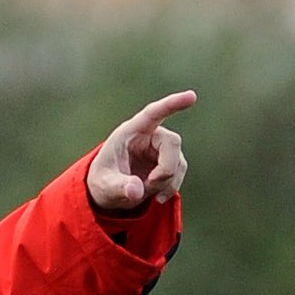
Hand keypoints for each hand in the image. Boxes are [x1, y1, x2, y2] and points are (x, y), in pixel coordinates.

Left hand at [87, 91, 194, 216]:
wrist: (109, 191)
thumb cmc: (103, 181)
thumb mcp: (104, 186)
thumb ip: (118, 187)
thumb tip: (136, 191)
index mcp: (130, 132)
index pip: (153, 113)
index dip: (172, 104)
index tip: (192, 96)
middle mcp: (149, 136)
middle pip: (172, 142)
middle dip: (166, 168)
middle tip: (150, 185)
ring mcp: (160, 148)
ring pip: (178, 161)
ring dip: (167, 182)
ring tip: (147, 194)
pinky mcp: (168, 162)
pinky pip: (179, 171)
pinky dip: (171, 187)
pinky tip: (157, 197)